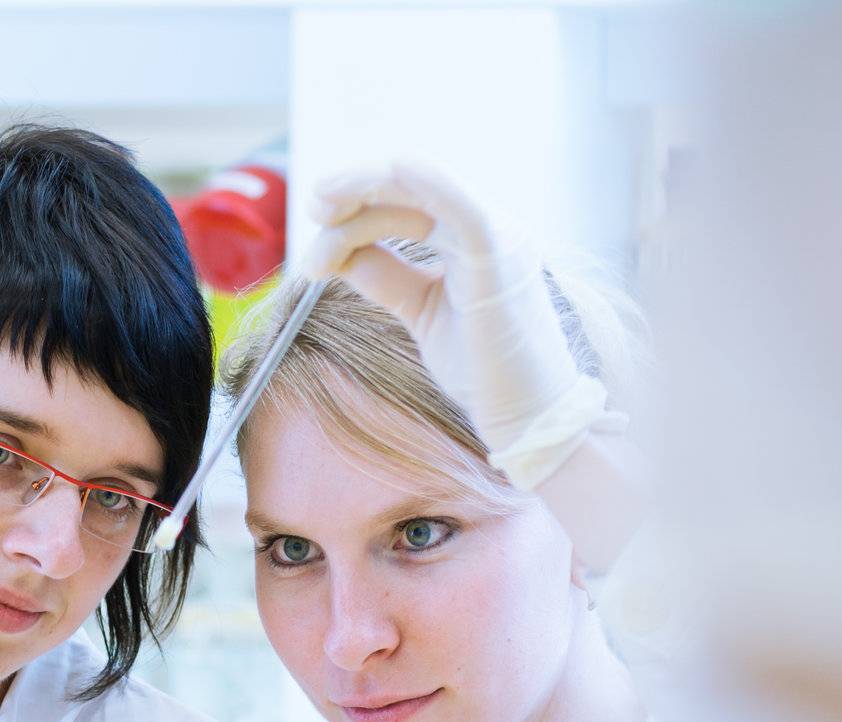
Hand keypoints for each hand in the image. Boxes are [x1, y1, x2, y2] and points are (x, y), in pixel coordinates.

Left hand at [303, 160, 608, 489]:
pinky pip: (455, 201)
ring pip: (420, 185)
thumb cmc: (483, 373)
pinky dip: (410, 183)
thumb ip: (389, 278)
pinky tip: (365, 185)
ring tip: (321, 217)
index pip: (408, 199)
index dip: (358, 207)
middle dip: (355, 188)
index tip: (316, 245)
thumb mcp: (422, 313)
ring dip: (365, 190)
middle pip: (409, 185)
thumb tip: (341, 254)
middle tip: (313, 207)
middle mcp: (487, 226)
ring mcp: (497, 235)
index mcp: (472, 237)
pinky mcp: (498, 255)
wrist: (529, 418)